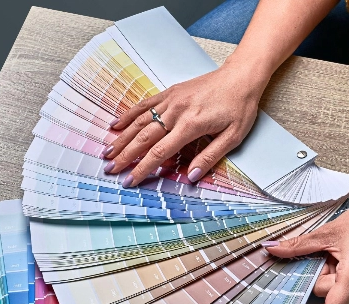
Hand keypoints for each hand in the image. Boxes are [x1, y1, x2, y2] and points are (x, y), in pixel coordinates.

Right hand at [102, 62, 266, 186]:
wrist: (241, 77)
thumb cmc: (239, 107)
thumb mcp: (232, 137)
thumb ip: (209, 157)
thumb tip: (190, 177)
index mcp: (190, 126)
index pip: (159, 153)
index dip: (141, 169)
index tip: (129, 181)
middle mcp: (176, 112)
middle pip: (143, 138)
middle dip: (125, 156)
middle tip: (110, 170)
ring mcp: (170, 100)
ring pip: (139, 122)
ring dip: (121, 138)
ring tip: (107, 152)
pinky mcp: (169, 92)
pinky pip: (144, 104)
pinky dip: (128, 115)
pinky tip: (116, 125)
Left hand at [265, 188, 348, 303]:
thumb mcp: (328, 232)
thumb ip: (298, 245)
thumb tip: (273, 249)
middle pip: (328, 293)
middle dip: (318, 277)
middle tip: (320, 256)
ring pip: (338, 292)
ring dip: (330, 277)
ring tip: (338, 254)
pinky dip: (341, 278)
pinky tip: (346, 259)